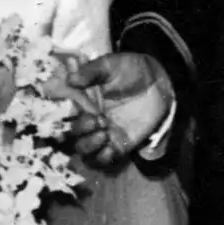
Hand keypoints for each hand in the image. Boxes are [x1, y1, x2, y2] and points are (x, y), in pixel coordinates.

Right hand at [63, 52, 173, 166]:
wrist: (158, 82)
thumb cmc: (131, 70)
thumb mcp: (110, 65)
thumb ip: (91, 71)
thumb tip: (71, 79)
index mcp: (83, 101)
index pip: (64, 113)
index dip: (65, 115)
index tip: (77, 109)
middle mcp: (90, 118)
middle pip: (72, 134)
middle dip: (81, 130)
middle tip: (99, 120)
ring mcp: (103, 133)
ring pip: (84, 150)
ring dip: (89, 145)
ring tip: (104, 134)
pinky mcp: (118, 144)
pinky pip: (102, 159)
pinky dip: (102, 157)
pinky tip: (111, 147)